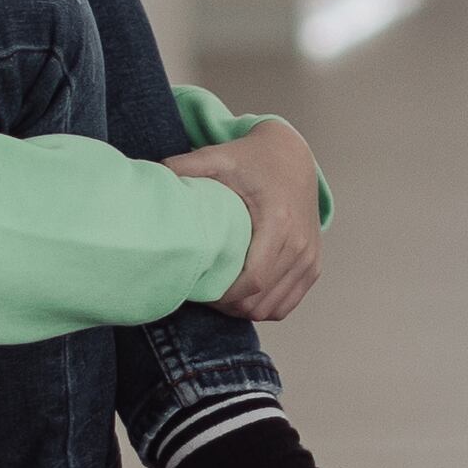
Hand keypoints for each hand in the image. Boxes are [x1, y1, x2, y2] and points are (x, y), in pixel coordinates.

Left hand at [170, 121, 321, 320]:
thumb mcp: (219, 157)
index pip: (253, 280)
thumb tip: (154, 174)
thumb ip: (186, 166)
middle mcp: (300, 244)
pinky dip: (263, 307)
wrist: (293, 157)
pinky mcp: (313, 266)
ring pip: (273, 309)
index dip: (223, 297)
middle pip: (260, 301)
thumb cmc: (254, 160)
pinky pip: (287, 304)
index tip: (199, 290)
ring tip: (220, 295)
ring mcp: (310, 258)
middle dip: (228, 307)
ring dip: (244, 309)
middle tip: (203, 294)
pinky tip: (242, 294)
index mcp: (279, 222)